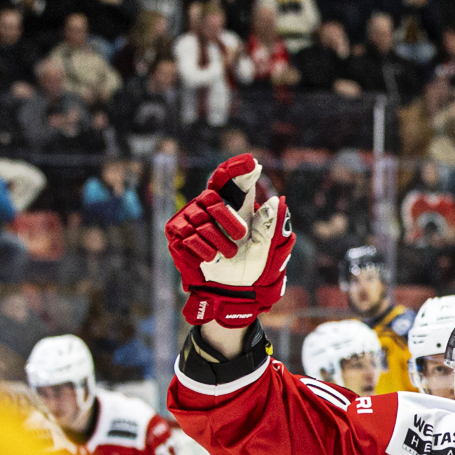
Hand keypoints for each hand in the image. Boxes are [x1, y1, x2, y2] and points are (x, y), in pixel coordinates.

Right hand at [165, 153, 295, 326]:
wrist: (232, 291)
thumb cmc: (251, 265)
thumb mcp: (266, 247)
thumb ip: (271, 224)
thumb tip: (277, 201)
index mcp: (233, 204)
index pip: (229, 178)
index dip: (237, 168)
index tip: (251, 162)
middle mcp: (208, 206)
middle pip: (213, 196)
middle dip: (228, 218)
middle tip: (241, 235)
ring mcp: (190, 219)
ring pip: (202, 220)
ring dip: (220, 241)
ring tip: (230, 255)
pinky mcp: (177, 236)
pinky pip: (188, 236)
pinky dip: (204, 249)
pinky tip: (212, 258)